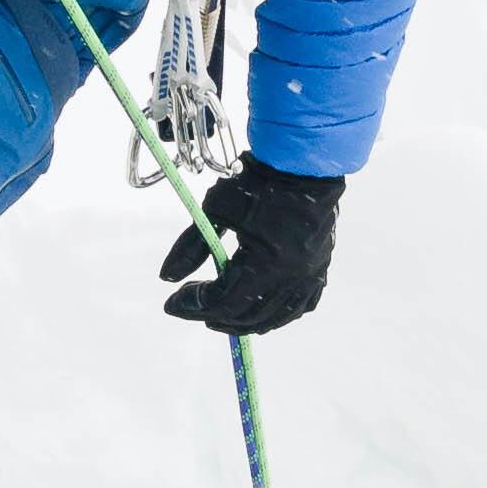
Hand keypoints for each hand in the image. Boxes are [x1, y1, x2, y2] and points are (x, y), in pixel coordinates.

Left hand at [161, 160, 343, 335]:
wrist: (303, 165)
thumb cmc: (257, 182)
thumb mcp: (216, 209)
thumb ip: (191, 246)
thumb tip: (166, 278)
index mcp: (269, 261)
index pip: (224, 299)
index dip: (194, 305)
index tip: (172, 302)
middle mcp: (293, 276)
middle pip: (247, 314)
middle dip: (213, 315)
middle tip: (190, 307)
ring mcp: (311, 275)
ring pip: (275, 317)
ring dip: (243, 322)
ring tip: (218, 316)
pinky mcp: (320, 269)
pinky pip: (301, 306)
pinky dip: (277, 315)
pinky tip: (260, 314)